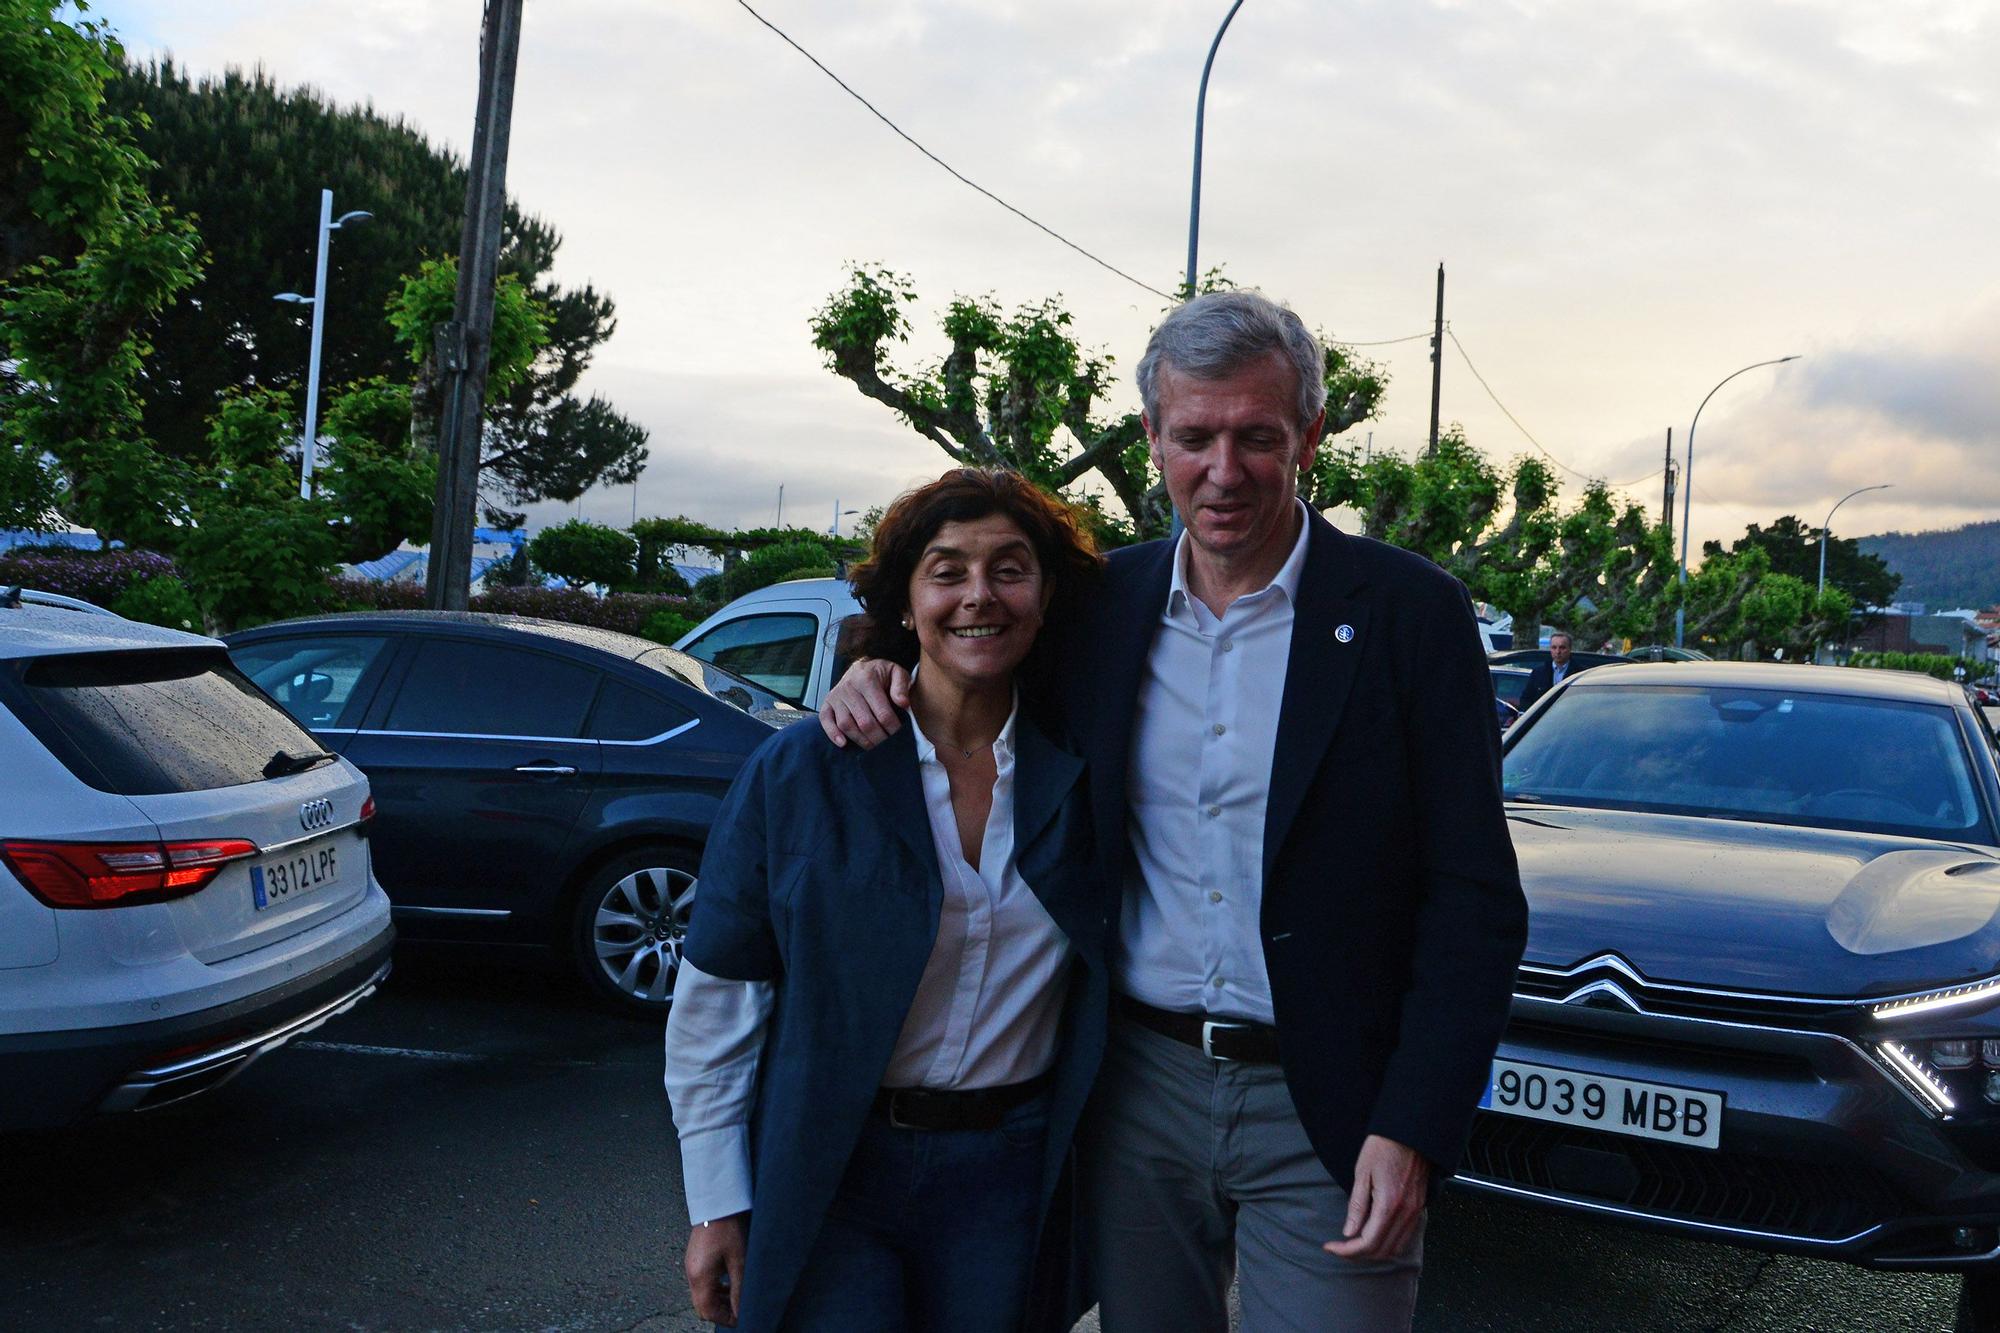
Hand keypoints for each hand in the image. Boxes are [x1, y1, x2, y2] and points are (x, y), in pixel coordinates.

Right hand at [684, 1212, 748, 1326]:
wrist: (717, 1204)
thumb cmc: (728, 1229)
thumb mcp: (739, 1261)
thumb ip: (739, 1289)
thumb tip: (741, 1311)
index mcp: (700, 1277)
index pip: (707, 1311)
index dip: (725, 1319)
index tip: (741, 1318)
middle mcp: (692, 1274)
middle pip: (702, 1306)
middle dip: (720, 1312)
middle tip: (739, 1310)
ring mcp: (691, 1267)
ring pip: (702, 1295)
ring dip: (718, 1301)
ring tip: (736, 1298)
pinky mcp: (695, 1260)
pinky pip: (702, 1283)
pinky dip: (714, 1289)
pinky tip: (728, 1284)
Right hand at [818, 657, 909, 749]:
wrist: (862, 668)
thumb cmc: (881, 674)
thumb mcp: (896, 672)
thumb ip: (901, 686)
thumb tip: (903, 703)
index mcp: (867, 679)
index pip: (882, 713)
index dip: (893, 729)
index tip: (900, 736)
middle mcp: (848, 687)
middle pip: (865, 723)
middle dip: (879, 739)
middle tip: (889, 745)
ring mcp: (836, 696)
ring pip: (847, 725)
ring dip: (861, 740)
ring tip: (874, 746)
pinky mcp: (827, 703)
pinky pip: (826, 720)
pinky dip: (833, 734)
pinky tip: (843, 743)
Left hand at [1324, 1135, 1427, 1261]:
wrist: (1410, 1132)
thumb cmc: (1382, 1147)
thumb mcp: (1361, 1173)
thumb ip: (1357, 1206)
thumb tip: (1349, 1233)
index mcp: (1389, 1204)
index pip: (1367, 1243)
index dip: (1346, 1251)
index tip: (1330, 1246)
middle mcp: (1406, 1213)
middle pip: (1382, 1251)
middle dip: (1357, 1254)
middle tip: (1339, 1246)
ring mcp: (1416, 1212)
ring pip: (1396, 1248)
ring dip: (1374, 1251)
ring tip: (1354, 1243)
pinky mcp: (1420, 1207)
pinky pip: (1405, 1236)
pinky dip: (1388, 1242)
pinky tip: (1374, 1234)